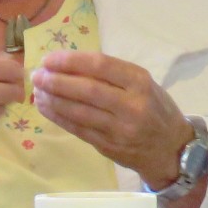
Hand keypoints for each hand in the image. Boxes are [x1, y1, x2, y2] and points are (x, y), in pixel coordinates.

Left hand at [31, 51, 191, 184]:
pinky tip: (45, 107)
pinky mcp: (108, 146)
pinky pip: (78, 129)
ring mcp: (120, 129)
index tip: (49, 59)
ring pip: (79, 112)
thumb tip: (68, 64)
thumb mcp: (142, 83)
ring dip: (53, 100)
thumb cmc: (154, 108)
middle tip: (37, 75)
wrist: (171, 148)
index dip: (70, 61)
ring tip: (37, 90)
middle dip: (57, 81)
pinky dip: (58, 117)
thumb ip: (111, 74)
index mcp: (140, 82)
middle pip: (87, 90)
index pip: (100, 66)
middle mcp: (132, 105)